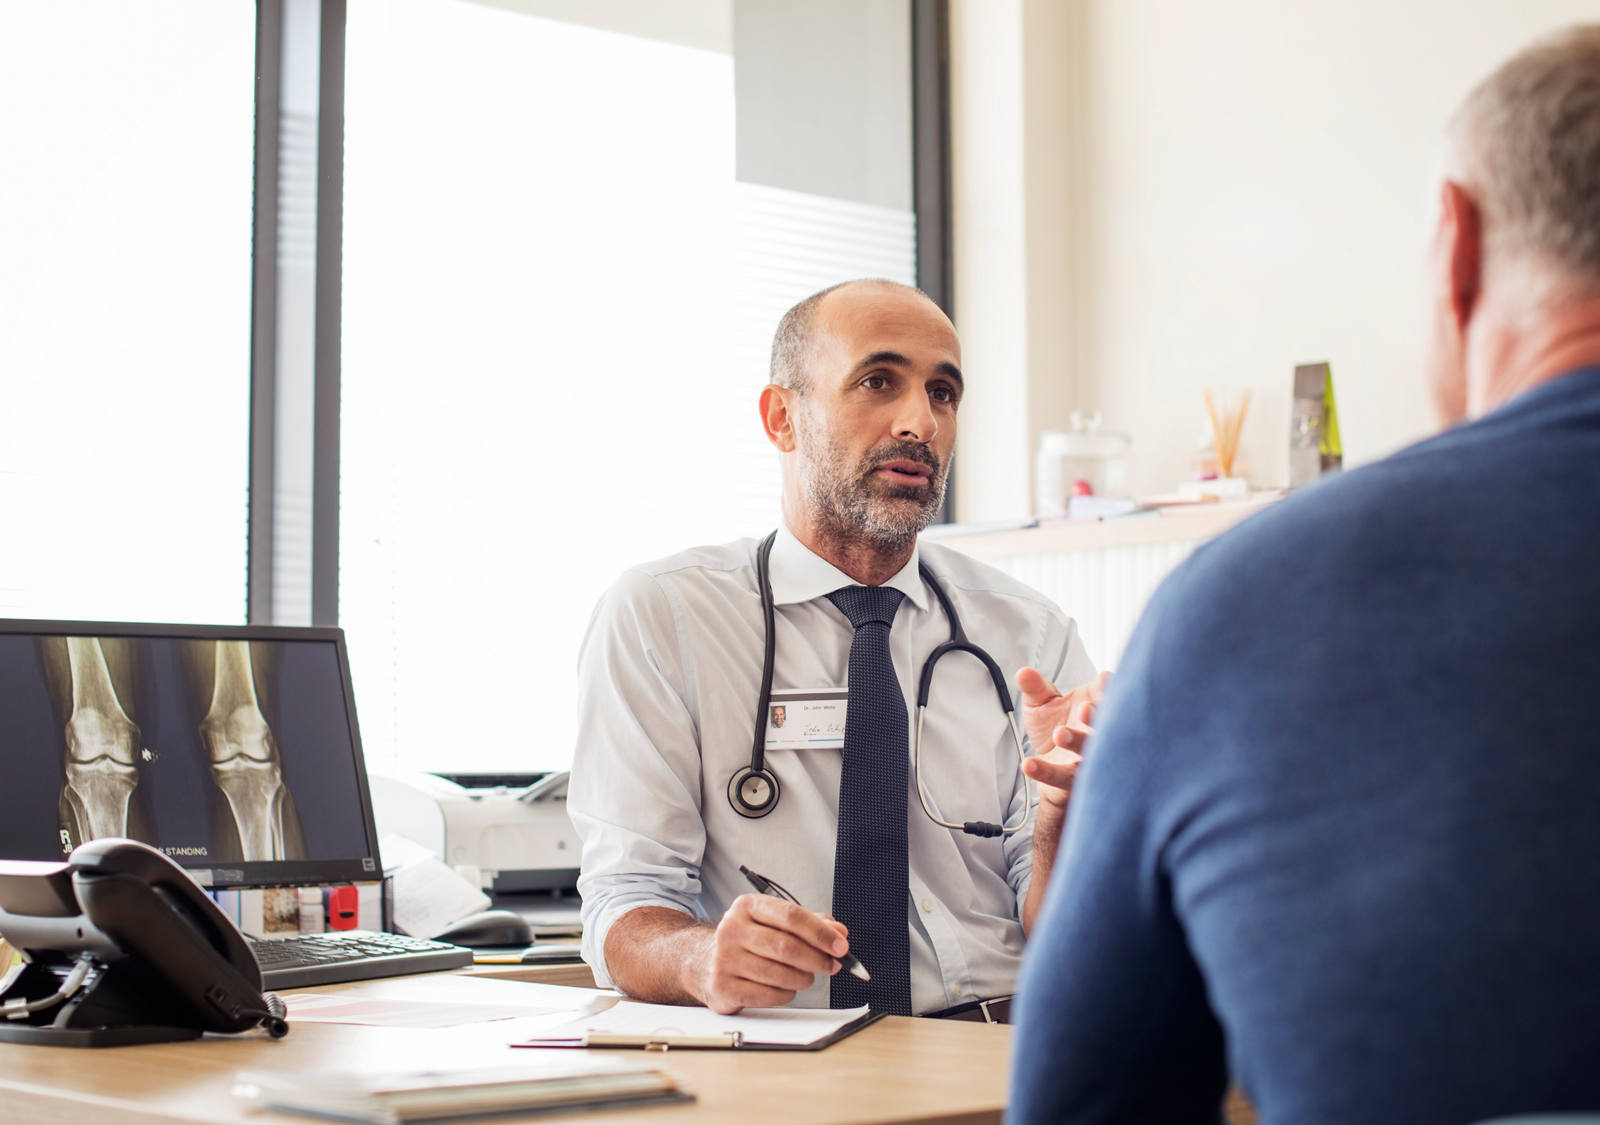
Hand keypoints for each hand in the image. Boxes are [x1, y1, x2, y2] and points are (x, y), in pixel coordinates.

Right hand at [692, 894, 849, 1013]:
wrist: (702, 962)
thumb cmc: (747, 941)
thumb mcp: (774, 923)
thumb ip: (809, 924)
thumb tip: (839, 932)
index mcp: (747, 906)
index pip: (791, 916)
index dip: (820, 933)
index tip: (841, 946)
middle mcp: (732, 929)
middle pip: (786, 946)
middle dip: (817, 959)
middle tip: (832, 966)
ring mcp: (724, 958)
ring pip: (779, 974)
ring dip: (802, 979)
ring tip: (806, 977)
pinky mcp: (722, 986)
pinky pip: (767, 995)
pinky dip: (786, 995)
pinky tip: (786, 989)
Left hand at [1015, 668, 1110, 809]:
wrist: (1046, 764)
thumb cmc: (1052, 727)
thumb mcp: (1040, 704)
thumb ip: (1034, 688)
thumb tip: (1024, 673)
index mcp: (1095, 707)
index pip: (1109, 697)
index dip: (1110, 689)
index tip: (1104, 679)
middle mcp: (1098, 735)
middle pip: (1107, 727)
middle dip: (1098, 717)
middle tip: (1085, 709)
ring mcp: (1089, 759)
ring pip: (1090, 753)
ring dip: (1078, 742)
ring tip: (1060, 734)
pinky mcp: (1073, 782)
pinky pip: (1061, 777)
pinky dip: (1046, 771)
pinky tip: (1029, 764)